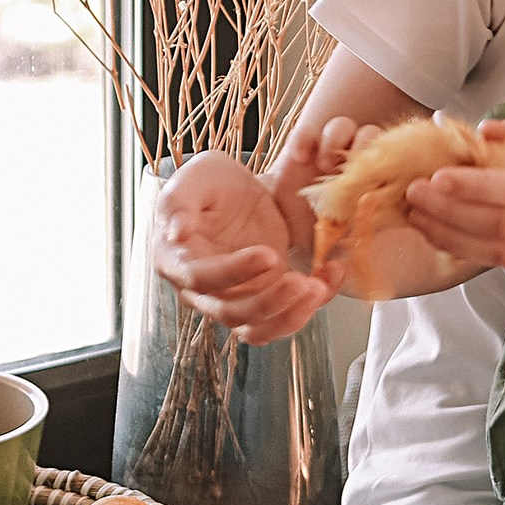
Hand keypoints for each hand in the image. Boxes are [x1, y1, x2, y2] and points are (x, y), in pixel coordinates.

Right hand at [156, 149, 341, 344]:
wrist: (237, 191)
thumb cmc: (209, 183)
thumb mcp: (195, 177)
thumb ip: (179, 201)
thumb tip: (175, 232)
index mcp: (176, 260)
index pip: (200, 278)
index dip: (234, 271)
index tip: (268, 255)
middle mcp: (202, 289)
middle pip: (230, 312)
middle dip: (269, 302)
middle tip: (300, 282)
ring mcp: (234, 297)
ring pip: (257, 327)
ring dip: (289, 315)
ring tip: (317, 288)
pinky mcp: (264, 296)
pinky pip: (284, 316)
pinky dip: (309, 307)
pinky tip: (329, 278)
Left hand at [402, 141, 504, 285]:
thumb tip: (483, 134)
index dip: (476, 188)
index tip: (438, 177)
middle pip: (504, 226)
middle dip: (450, 214)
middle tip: (413, 196)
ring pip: (502, 252)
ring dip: (453, 237)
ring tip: (419, 218)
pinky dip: (474, 251)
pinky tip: (448, 237)